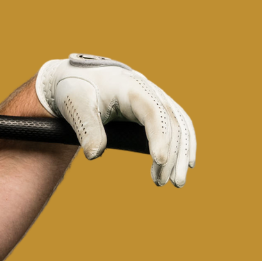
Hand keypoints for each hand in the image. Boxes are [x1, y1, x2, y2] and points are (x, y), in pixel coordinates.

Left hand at [35, 54, 196, 186]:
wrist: (78, 76)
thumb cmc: (76, 90)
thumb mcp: (76, 107)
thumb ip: (86, 129)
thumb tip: (93, 155)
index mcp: (131, 88)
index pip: (153, 113)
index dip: (159, 137)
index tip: (159, 161)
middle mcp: (150, 91)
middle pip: (171, 123)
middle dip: (172, 155)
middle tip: (163, 184)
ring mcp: (157, 98)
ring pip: (180, 126)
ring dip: (181, 154)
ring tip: (176, 183)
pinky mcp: (157, 107)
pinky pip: (178, 125)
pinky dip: (184, 144)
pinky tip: (185, 164)